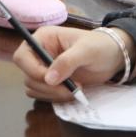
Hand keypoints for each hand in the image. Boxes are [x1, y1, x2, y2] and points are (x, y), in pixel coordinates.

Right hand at [13, 26, 135, 100]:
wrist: (113, 57)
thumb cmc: (100, 46)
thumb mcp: (86, 50)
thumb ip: (67, 62)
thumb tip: (49, 79)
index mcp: (43, 38)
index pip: (22, 56)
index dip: (33, 70)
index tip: (51, 80)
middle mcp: (39, 53)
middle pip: (27, 76)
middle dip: (47, 86)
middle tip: (71, 89)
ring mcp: (44, 69)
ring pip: (33, 88)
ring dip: (52, 94)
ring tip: (75, 89)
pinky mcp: (51, 82)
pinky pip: (42, 95)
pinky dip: (55, 97)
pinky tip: (72, 92)